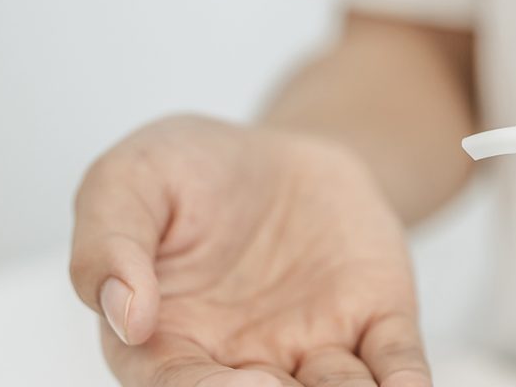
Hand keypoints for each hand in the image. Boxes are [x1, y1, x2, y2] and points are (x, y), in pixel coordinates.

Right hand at [69, 116, 429, 386]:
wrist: (283, 150)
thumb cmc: (194, 171)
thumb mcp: (130, 179)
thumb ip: (109, 241)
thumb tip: (123, 313)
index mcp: (168, 341)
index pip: (177, 386)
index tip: (242, 384)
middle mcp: (242, 363)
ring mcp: (312, 349)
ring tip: (349, 386)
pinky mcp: (374, 324)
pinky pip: (396, 366)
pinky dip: (406, 386)